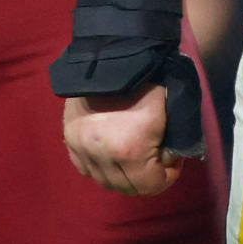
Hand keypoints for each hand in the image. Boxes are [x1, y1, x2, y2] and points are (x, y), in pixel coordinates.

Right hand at [62, 87, 182, 194]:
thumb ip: (173, 142)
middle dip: (145, 178)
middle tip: (155, 160)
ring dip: (122, 175)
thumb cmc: (148, 81)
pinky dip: (100, 167)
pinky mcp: (69, 139)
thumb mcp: (170, 112)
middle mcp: (102, 156)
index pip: (151, 186)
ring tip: (133, 157)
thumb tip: (167, 158)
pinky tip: (111, 155)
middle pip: (127, 188)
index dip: (167, 177)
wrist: (111, 55)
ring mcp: (81, 148)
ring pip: (104, 181)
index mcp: (130, 150)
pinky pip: (85, 169)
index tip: (172, 160)